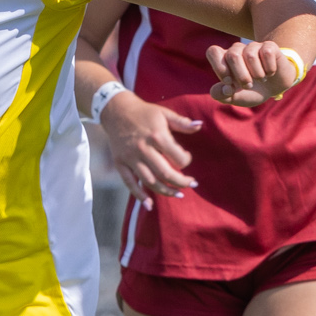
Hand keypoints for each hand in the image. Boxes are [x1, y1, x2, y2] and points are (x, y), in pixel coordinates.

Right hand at [100, 92, 200, 208]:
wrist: (116, 110)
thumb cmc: (144, 113)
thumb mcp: (164, 113)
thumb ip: (182, 122)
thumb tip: (199, 125)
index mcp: (156, 135)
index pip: (177, 156)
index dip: (186, 161)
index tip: (186, 159)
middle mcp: (143, 148)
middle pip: (165, 172)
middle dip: (181, 182)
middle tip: (192, 184)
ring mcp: (130, 157)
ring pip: (150, 181)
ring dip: (166, 191)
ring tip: (179, 195)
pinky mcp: (120, 163)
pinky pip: (130, 183)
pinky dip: (139, 195)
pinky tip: (150, 205)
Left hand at [207, 39, 298, 108]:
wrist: (274, 89)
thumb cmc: (251, 91)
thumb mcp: (235, 98)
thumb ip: (222, 95)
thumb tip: (226, 88)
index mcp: (224, 60)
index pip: (213, 52)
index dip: (220, 67)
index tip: (228, 82)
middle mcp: (237, 50)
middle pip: (233, 55)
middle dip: (242, 76)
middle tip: (249, 85)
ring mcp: (253, 46)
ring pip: (250, 56)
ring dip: (257, 74)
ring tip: (261, 79)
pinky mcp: (269, 46)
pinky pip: (267, 53)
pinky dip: (269, 69)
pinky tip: (270, 73)